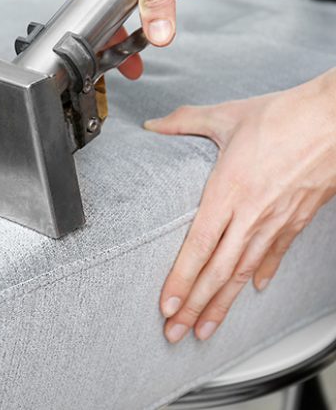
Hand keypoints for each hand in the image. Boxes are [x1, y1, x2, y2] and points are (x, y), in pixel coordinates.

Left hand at [144, 69, 335, 342]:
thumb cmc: (283, 116)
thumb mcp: (226, 116)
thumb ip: (184, 122)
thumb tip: (152, 124)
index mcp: (228, 190)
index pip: (198, 246)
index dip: (181, 280)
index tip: (167, 306)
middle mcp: (250, 214)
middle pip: (218, 271)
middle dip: (195, 307)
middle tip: (175, 334)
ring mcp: (277, 221)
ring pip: (244, 273)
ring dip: (223, 304)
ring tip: (205, 330)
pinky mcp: (298, 219)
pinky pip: (275, 254)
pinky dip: (261, 274)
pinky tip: (251, 291)